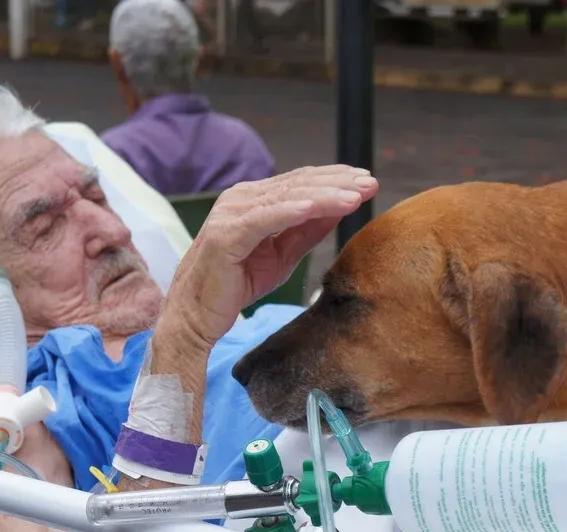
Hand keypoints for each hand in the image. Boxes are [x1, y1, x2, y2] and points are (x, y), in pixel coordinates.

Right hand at [165, 165, 377, 345]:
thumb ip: (308, 230)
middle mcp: (241, 199)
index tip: (367, 181)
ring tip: (355, 195)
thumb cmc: (236, 284)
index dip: (335, 180)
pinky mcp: (226, 235)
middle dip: (337, 183)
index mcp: (254, 201)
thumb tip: (340, 208)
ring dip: (324, 195)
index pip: (301, 183)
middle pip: (298, 185)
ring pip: (286, 198)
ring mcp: (232, 214)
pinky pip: (265, 219)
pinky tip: (317, 207)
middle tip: (370, 182)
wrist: (196, 316)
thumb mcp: (283, 255)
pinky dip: (292, 211)